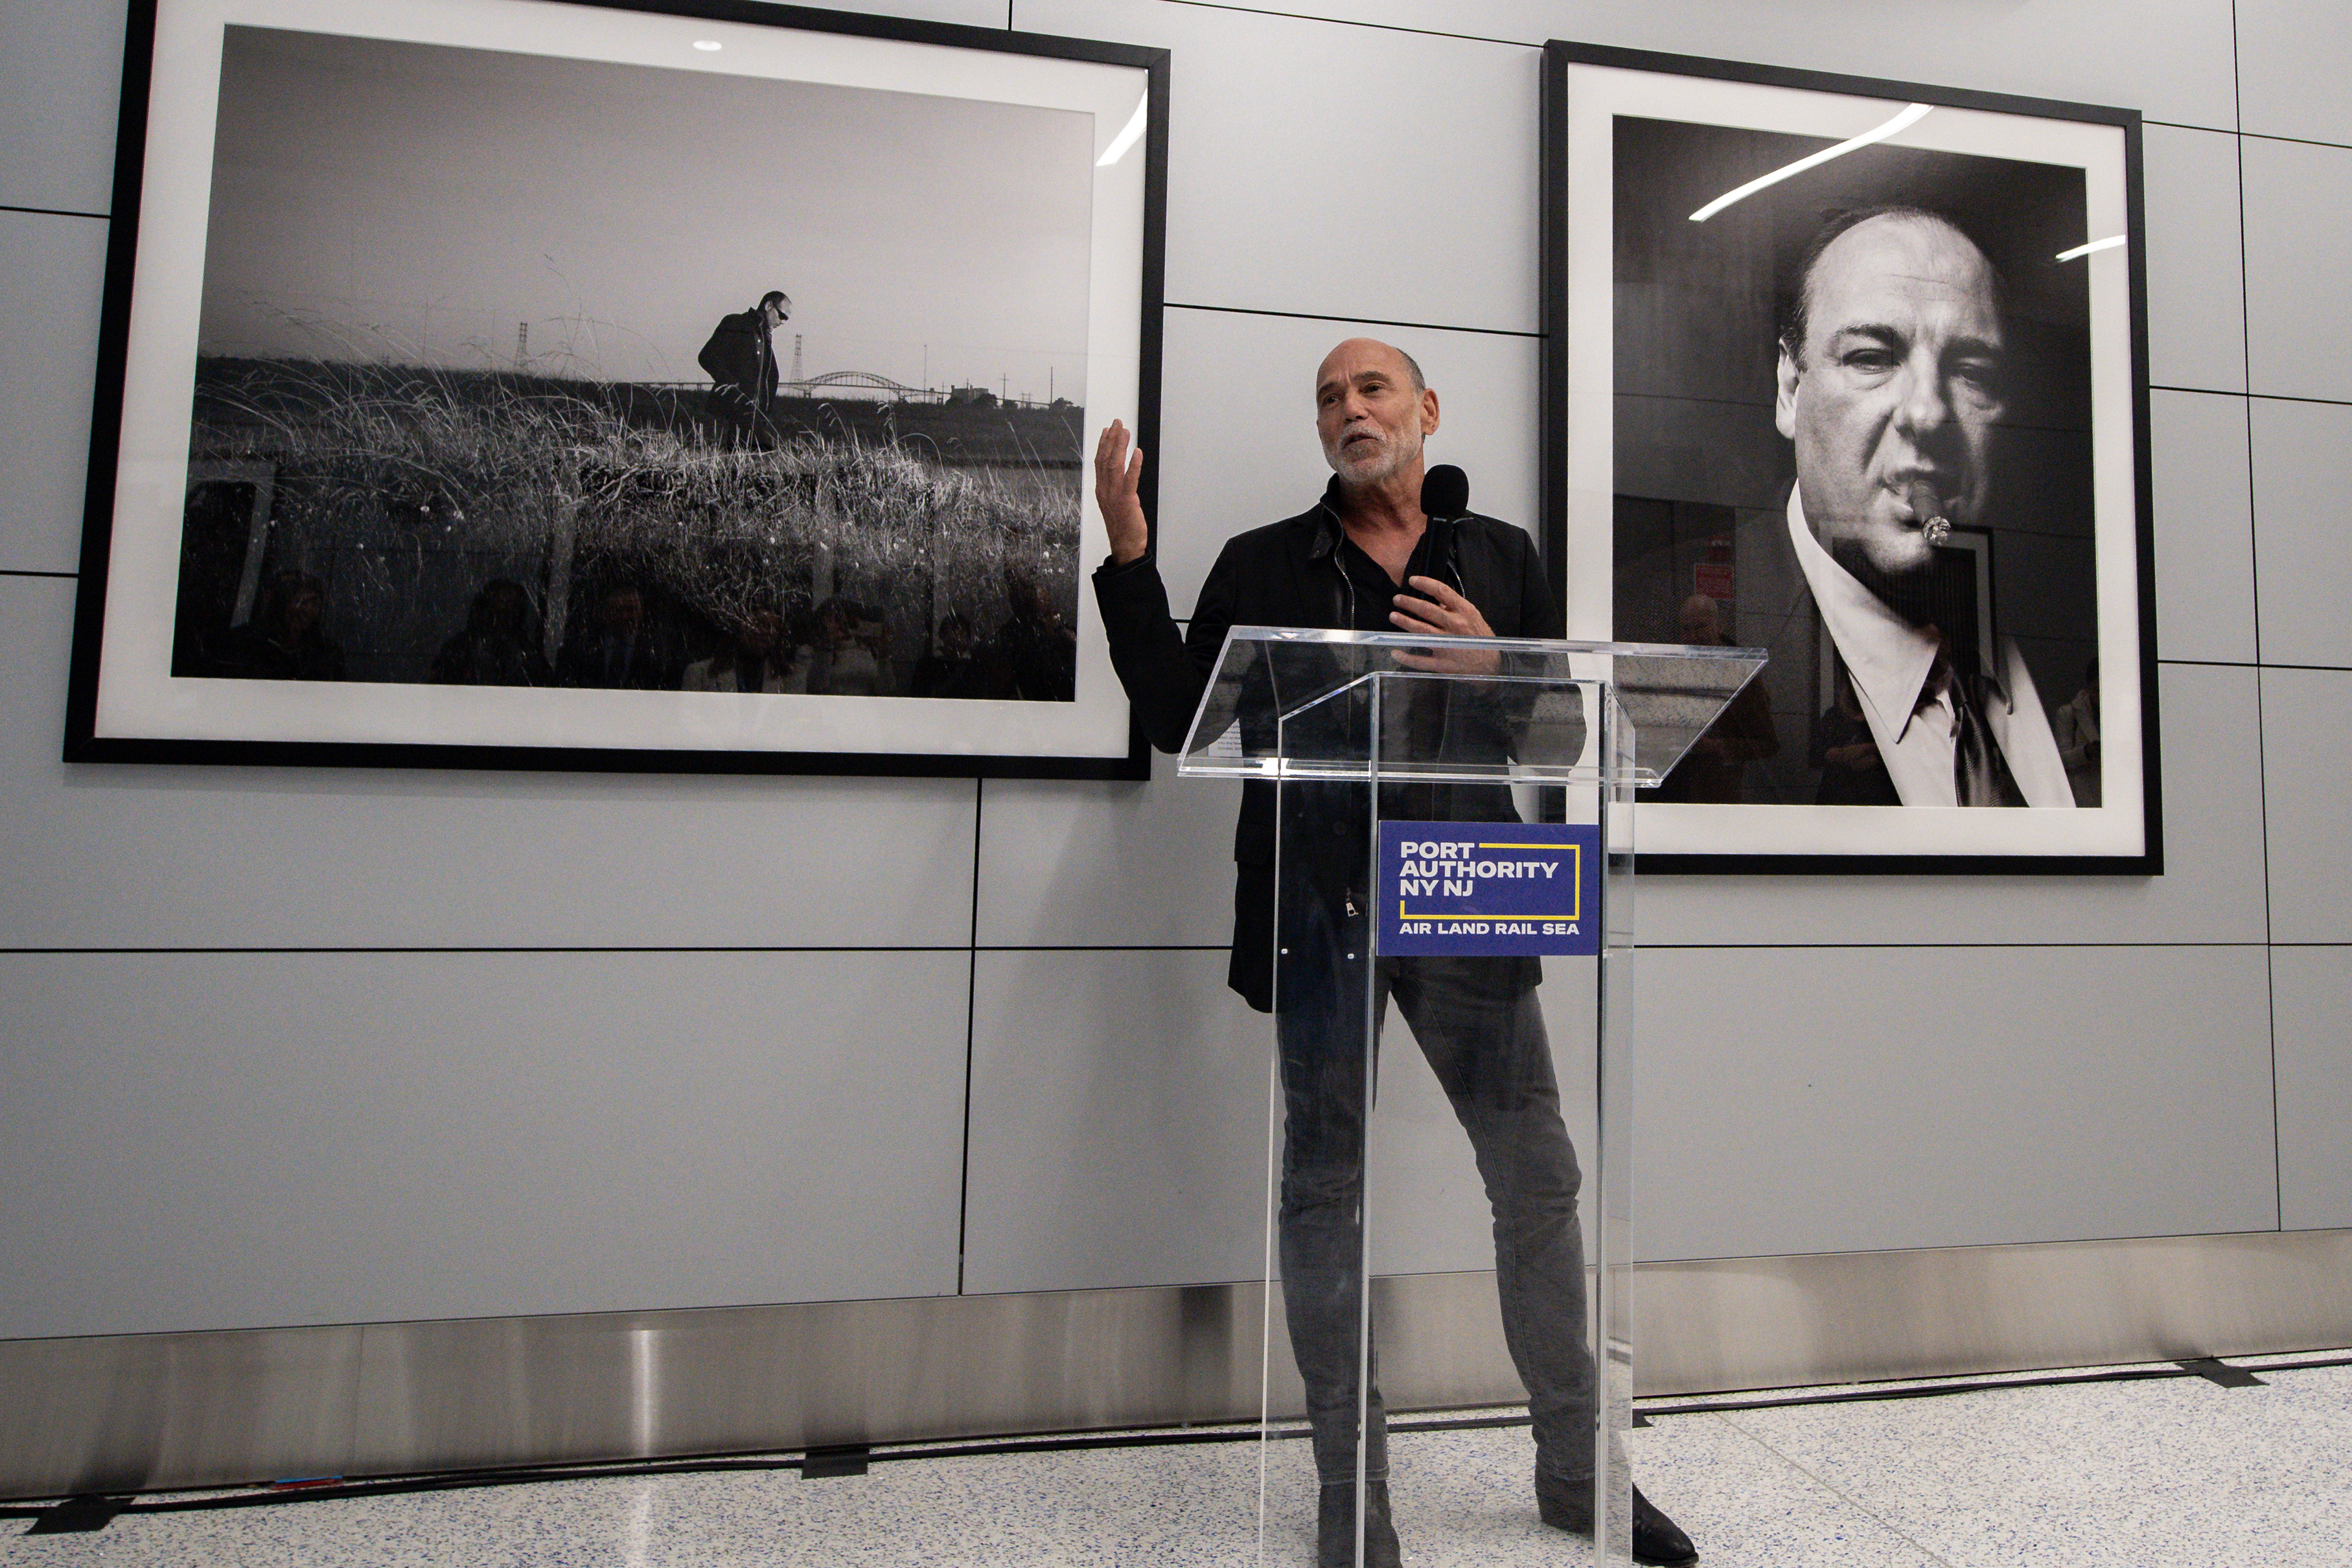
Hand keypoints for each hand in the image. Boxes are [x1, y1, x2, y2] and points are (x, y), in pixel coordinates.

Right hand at [1093, 419, 1148, 564]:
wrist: (1124, 545)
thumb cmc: (1121, 526)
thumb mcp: (1113, 503)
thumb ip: (1114, 486)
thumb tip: (1119, 472)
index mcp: (1101, 489)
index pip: (1099, 461)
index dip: (1103, 444)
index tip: (1107, 430)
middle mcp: (1105, 490)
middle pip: (1105, 459)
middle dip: (1111, 439)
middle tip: (1117, 423)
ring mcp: (1114, 495)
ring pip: (1115, 466)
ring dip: (1120, 447)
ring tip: (1125, 432)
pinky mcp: (1127, 501)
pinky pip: (1130, 480)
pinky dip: (1133, 465)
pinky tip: (1137, 453)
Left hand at [1389, 575, 1499, 673]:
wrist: (1491, 664)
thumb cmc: (1481, 638)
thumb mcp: (1473, 617)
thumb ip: (1454, 608)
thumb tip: (1435, 599)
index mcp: (1464, 612)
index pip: (1442, 592)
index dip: (1425, 584)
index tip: (1412, 580)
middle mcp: (1455, 626)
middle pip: (1427, 610)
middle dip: (1409, 603)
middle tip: (1397, 599)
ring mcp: (1448, 644)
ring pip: (1421, 630)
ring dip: (1404, 622)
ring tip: (1393, 616)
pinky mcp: (1442, 663)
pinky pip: (1420, 660)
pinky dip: (1406, 657)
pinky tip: (1395, 652)